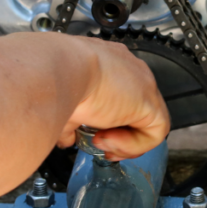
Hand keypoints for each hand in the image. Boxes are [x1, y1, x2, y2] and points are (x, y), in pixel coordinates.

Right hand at [0, 31, 169, 206]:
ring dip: (116, 139)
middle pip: (123, 101)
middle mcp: (106, 67)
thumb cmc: (3, 84)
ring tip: (92, 145)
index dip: (82, 119)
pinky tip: (104, 145)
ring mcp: (128, 81)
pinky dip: (132, 147)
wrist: (27, 77)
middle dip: (103, 126)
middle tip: (82, 142)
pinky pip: (154, 132)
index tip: (65, 133)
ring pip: (140, 117)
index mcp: (74, 62)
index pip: (93, 92)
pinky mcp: (143, 99)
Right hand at [56, 37, 169, 161]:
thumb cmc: (51, 78)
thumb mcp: (61, 103)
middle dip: (118, 133)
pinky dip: (133, 145)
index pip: (119, 94)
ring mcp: (142, 83)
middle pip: (135, 108)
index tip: (92, 134)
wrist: (57, 70)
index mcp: (106, 62)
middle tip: (98, 142)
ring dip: (123, 142)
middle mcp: (127, 69)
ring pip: (147, 122)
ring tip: (99, 141)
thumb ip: (70, 121)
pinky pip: (155, 132)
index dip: (108, 121)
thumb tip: (67, 138)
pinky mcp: (150, 101)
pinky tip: (110, 141)